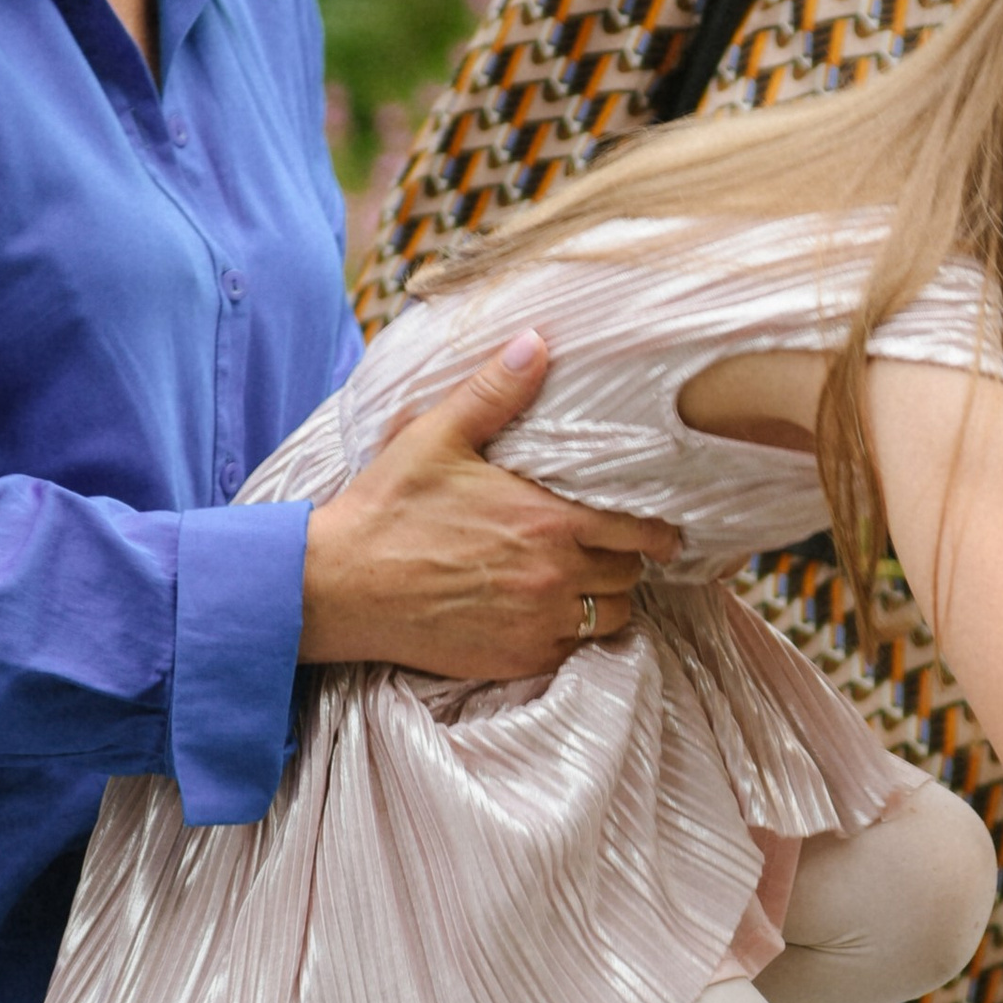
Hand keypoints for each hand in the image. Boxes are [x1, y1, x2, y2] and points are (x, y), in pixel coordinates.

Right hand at [298, 330, 679, 674]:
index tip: (662, 534)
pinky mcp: (518, 659)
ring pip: (611, 619)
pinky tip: (549, 615)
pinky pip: (574, 652)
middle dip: (627, 562)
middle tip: (612, 552)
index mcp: (548, 520)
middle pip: (629, 576)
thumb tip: (535, 343)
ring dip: (605, 601)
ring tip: (586, 585)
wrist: (341, 586)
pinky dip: (572, 636)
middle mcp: (554, 576)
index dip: (657, 533)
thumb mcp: (437, 436)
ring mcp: (538, 623)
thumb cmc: (388, 508)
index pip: (640, 533)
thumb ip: (494, 393)